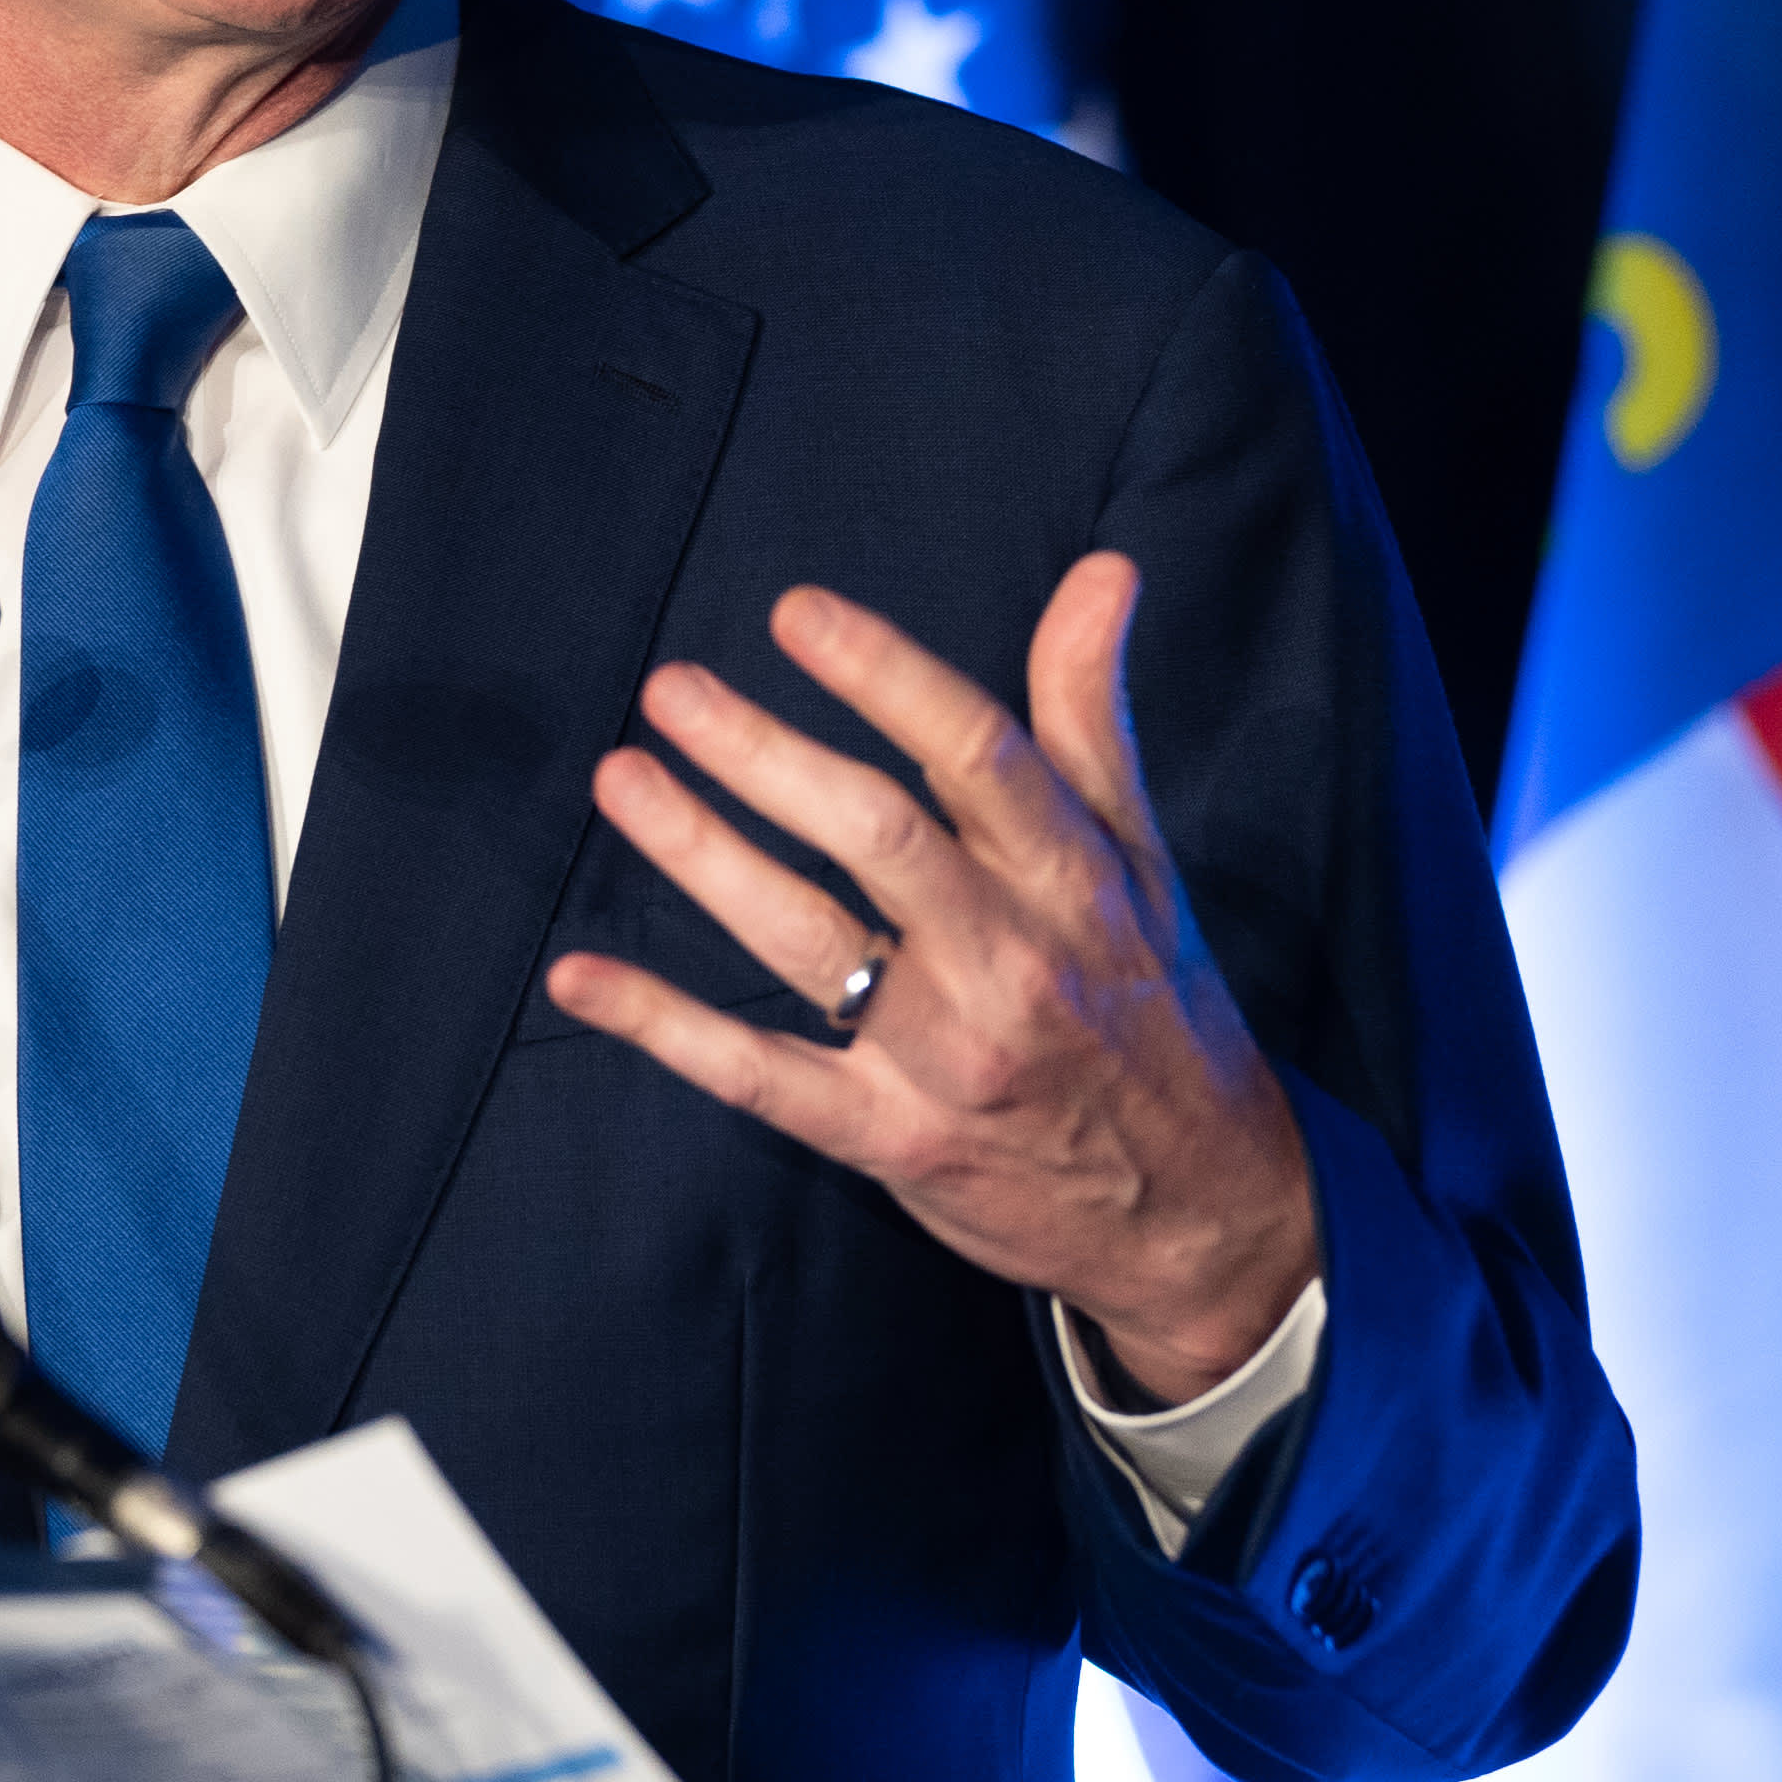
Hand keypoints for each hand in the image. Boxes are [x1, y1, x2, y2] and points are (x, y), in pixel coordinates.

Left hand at [544, 557, 1321, 1402]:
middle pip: (875, 835)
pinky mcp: (890, 1138)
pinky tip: (581, 977)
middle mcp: (1010, 958)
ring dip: (701, 853)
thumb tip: (1102, 570)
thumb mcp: (1146, 859)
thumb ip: (1093, 716)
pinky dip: (664, 1026)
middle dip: (762, 754)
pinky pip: (759, 1076)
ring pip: (806, 939)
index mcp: (1074, 877)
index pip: (978, 751)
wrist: (1200, 1210)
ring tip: (623, 778)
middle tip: (671, 690)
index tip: (797, 612)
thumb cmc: (1156, 1007)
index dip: (884, 673)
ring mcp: (945, 1054)